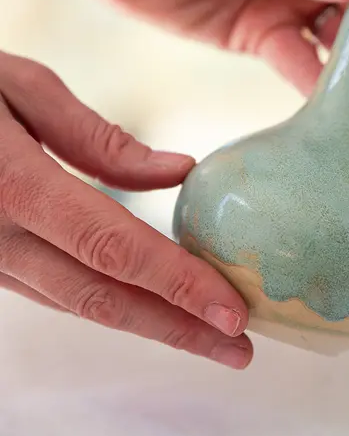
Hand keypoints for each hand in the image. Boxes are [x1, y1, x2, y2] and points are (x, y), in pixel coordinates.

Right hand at [0, 51, 251, 368]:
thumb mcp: (17, 84)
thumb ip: (98, 137)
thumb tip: (177, 173)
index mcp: (9, 185)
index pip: (112, 247)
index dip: (176, 285)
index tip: (233, 314)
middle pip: (99, 297)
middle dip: (175, 329)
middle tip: (239, 351)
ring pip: (74, 302)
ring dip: (146, 321)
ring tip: (206, 333)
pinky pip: (48, 288)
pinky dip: (104, 298)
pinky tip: (147, 302)